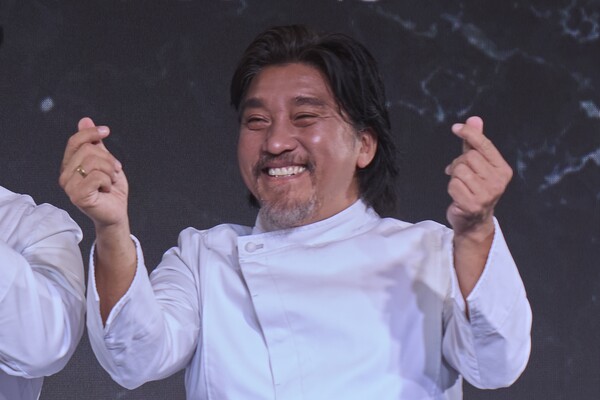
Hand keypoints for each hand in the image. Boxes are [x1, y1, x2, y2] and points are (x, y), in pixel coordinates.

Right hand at [59, 117, 128, 228]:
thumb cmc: (111, 190)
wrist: (116, 213)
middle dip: (108, 158)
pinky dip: (108, 181)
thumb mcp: (105, 161)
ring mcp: (69, 186)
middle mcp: (65, 175)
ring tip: (110, 181)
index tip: (106, 131)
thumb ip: (95, 143)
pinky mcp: (78, 196)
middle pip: (88, 150)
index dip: (91, 132)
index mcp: (70, 165)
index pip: (75, 141)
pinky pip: (96, 177)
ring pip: (93, 162)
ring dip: (110, 171)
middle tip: (114, 171)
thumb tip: (84, 120)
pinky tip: (106, 190)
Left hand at [445, 116, 512, 237]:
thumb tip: (474, 119)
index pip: (484, 145)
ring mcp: (486, 195)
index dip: (469, 134)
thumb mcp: (479, 165)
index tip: (456, 128)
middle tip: (460, 173)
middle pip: (468, 157)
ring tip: (461, 184)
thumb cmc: (476, 189)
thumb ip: (476, 143)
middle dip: (459, 163)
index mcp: (503, 170)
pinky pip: (453, 184)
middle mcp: (498, 182)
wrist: (474, 221)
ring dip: (454, 176)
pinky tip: (458, 195)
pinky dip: (451, 188)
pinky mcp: (472, 204)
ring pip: (459, 170)